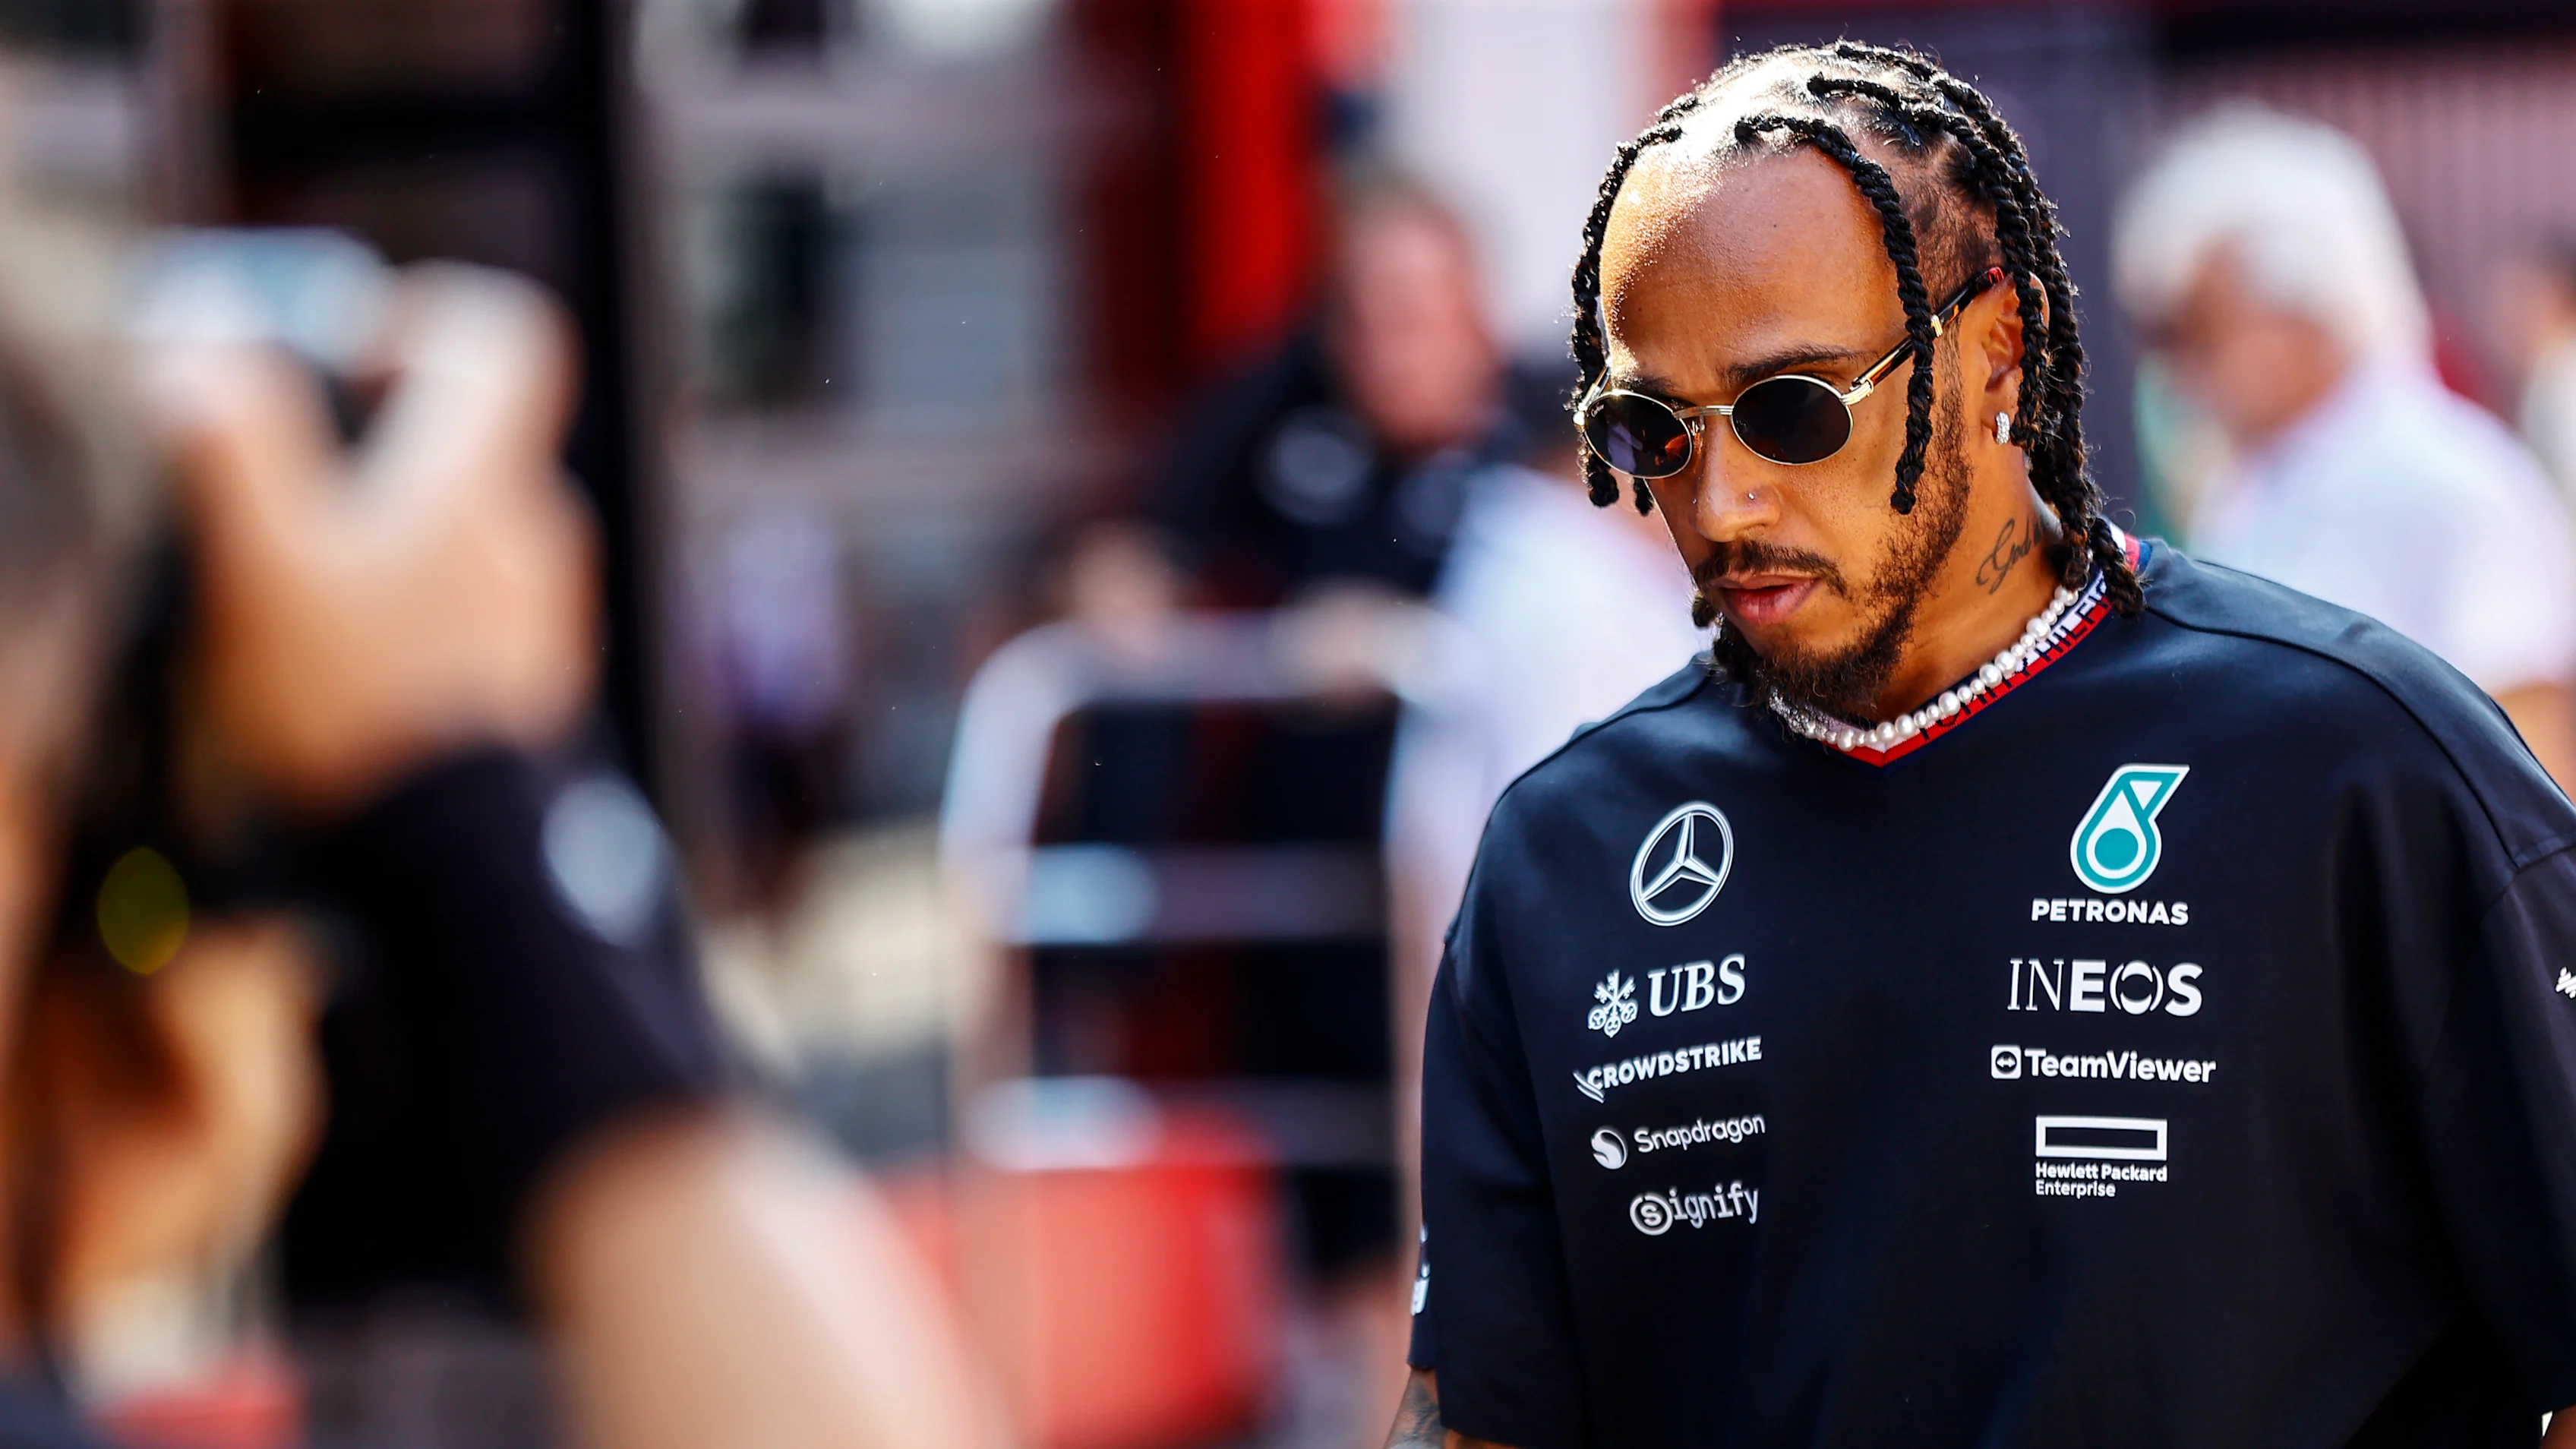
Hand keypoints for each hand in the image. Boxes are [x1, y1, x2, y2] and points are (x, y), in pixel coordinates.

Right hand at [145, 264, 597, 814]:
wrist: (456, 872)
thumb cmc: (358, 708)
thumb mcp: (262, 563)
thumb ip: (231, 439)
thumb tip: (202, 339)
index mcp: (487, 482)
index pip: (505, 337)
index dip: (419, 316)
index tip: (336, 357)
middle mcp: (536, 535)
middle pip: (463, 434)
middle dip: (362, 442)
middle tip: (269, 492)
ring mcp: (543, 612)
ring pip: (457, 526)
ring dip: (375, 534)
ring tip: (287, 592)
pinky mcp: (528, 684)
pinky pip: (466, 606)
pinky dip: (404, 608)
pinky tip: (336, 665)